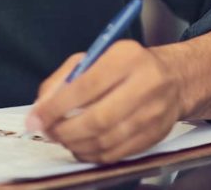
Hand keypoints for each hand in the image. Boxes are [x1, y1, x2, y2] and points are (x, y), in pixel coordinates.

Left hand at [26, 40, 182, 163]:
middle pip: (98, 118)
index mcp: (126, 58)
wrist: (174, 79)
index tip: (36, 118)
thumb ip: (65, 78)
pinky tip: (82, 147)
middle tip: (48, 131)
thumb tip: (41, 106)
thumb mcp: (95, 57)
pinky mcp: (156, 135)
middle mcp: (145, 85)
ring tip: (62, 139)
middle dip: (65, 130)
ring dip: (77, 144)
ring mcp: (154, 113)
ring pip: (107, 140)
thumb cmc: (126, 66)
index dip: (56, 107)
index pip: (85, 87)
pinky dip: (93, 154)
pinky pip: (119, 153)